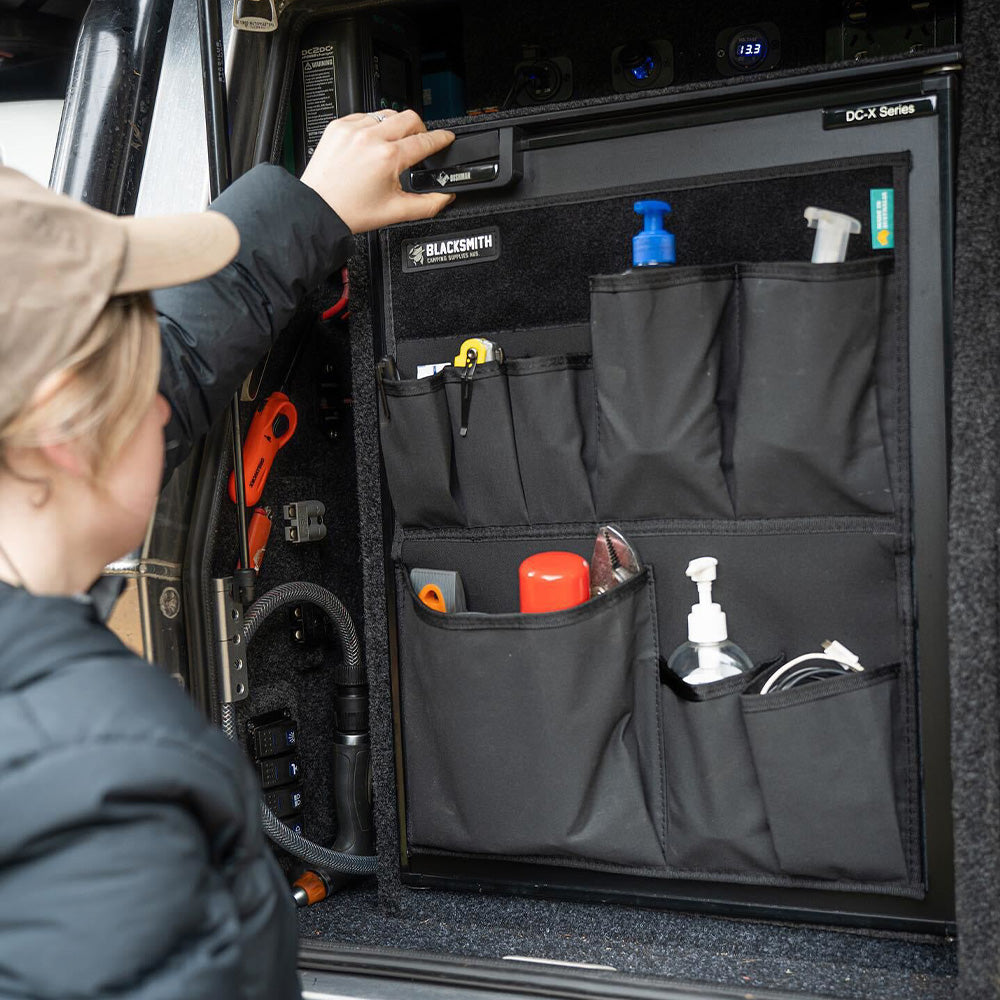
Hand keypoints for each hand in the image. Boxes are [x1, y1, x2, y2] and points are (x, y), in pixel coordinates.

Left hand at [300, 110, 455, 232]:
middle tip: (419, 141)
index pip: (424, 141)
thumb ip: (428, 204)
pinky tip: (370, 144)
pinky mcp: (338, 126)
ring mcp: (353, 129)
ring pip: (386, 114)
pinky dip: (373, 127)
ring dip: (395, 127)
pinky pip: (364, 116)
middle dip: (420, 128)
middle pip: (409, 117)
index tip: (446, 137)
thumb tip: (446, 196)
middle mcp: (370, 137)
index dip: (440, 139)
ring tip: (392, 145)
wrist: (318, 209)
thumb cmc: (350, 211)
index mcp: (388, 157)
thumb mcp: (396, 212)